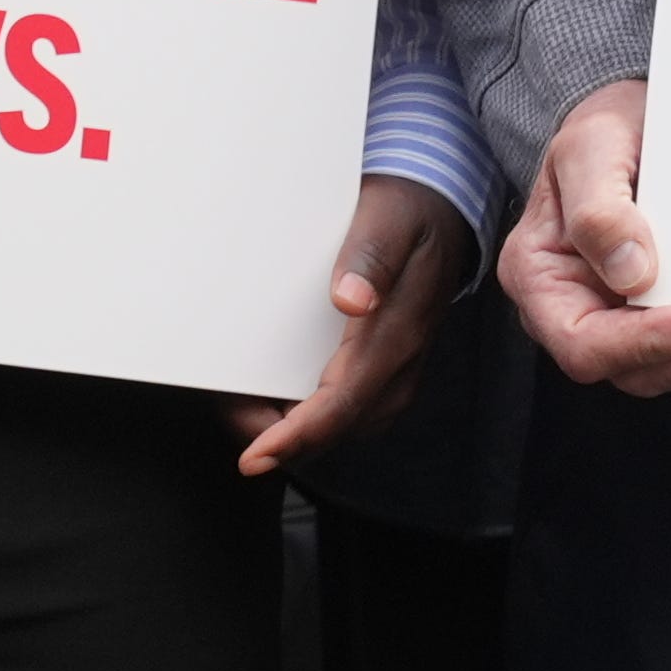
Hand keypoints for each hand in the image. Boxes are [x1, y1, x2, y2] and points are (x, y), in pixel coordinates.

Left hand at [237, 175, 476, 474]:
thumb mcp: (388, 222)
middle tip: (228, 414)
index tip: (256, 455)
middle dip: (280, 438)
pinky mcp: (385, 373)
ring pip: (338, 426)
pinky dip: (307, 417)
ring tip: (241, 407)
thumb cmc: (407, 217)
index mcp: (397, 336)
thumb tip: (350, 301)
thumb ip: (369, 259)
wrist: (441, 215)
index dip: (296, 436)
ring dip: (291, 430)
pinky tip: (276, 400)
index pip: (342, 403)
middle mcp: (399, 368)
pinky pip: (345, 411)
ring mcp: (395, 375)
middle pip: (334, 428)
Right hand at [498, 79, 670, 394]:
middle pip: (631, 369)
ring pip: (667, 367)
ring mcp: (617, 316)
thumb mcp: (588, 148)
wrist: (630, 126)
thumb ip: (598, 209)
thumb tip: (631, 274)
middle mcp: (573, 307)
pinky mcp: (658, 312)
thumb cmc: (600, 135)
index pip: (581, 340)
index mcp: (537, 275)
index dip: (643, 343)